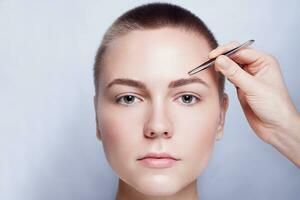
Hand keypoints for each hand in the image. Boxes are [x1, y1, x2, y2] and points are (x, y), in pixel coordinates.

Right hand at [209, 41, 299, 166]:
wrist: (276, 127)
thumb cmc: (275, 107)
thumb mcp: (253, 88)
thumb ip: (235, 73)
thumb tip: (220, 60)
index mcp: (264, 61)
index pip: (241, 50)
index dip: (226, 52)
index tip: (212, 56)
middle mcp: (256, 67)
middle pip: (235, 55)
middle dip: (222, 57)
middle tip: (209, 61)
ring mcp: (248, 77)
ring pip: (231, 65)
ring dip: (221, 65)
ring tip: (209, 67)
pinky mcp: (241, 87)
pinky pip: (229, 76)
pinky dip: (222, 75)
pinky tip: (216, 75)